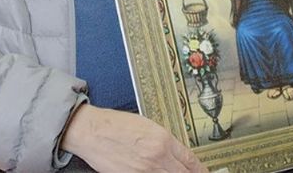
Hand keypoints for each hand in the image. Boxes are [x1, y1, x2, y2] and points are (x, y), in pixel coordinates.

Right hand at [61, 104, 206, 172]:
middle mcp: (157, 156)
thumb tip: (175, 153)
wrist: (90, 131)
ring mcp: (145, 170)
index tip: (202, 172)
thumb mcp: (144, 125)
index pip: (190, 160)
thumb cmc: (112, 124)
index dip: (199, 170)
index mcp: (162, 139)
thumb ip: (163, 140)